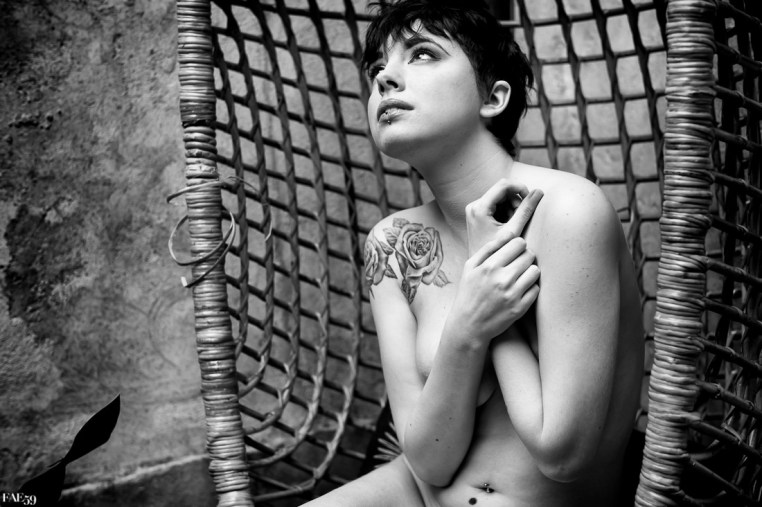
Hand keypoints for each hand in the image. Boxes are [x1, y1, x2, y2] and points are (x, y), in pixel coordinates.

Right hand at [447, 180, 542, 343]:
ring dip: (530, 272)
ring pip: (536, 271)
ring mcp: (512, 294)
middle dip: (525, 258)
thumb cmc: (468, 293)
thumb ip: (488, 248)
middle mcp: (502, 279)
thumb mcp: (470, 267)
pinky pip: (536, 289)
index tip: (514, 252)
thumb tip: (508, 233)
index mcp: (489, 266)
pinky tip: (520, 291)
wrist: (468, 325)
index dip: (518, 246)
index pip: (518, 242)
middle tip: (518, 265)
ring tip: (520, 277)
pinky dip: (531, 288)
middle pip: (529, 255)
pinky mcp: (520, 308)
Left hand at [464, 179, 542, 256]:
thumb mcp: (513, 231)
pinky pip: (496, 204)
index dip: (520, 188)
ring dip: (512, 207)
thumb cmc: (497, 252)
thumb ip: (526, 210)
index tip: (530, 199)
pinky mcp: (477, 214)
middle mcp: (474, 205)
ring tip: (513, 224)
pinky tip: (507, 225)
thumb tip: (539, 192)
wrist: (483, 266)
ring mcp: (474, 209)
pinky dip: (506, 211)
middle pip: (502, 191)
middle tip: (519, 218)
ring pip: (500, 197)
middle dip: (515, 201)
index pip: (504, 185)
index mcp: (479, 208)